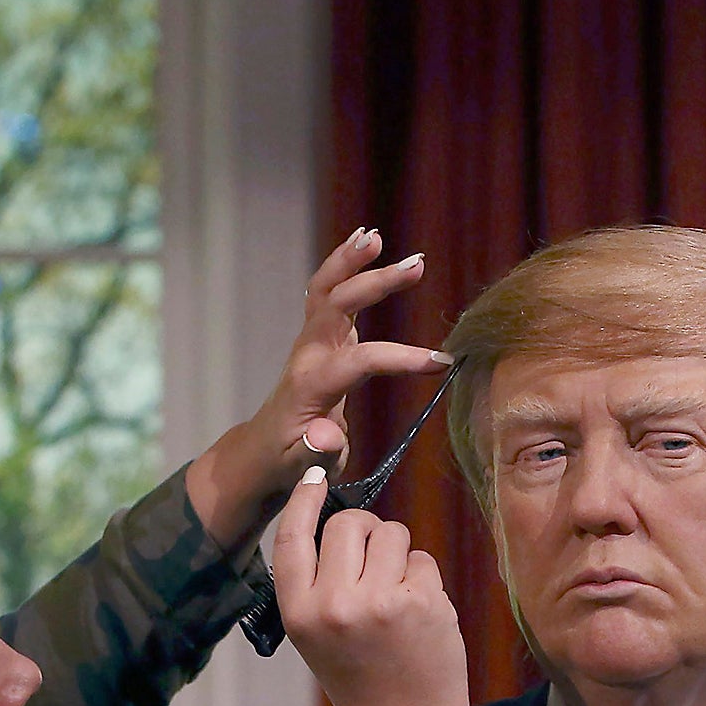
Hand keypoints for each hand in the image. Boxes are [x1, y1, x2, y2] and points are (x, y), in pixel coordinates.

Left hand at [187, 227, 450, 549]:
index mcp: (310, 386)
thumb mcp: (303, 468)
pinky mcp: (318, 337)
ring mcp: (310, 342)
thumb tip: (326, 434)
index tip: (441, 363)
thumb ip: (317, 452)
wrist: (264, 450)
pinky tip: (367, 242)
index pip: (358, 361)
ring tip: (378, 236)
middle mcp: (308, 355)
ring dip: (351, 261)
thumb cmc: (290, 463)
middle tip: (418, 265)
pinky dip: (345, 265)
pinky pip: (326, 292)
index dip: (399, 358)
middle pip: (336, 305)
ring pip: (325, 289)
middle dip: (375, 283)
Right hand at [272, 474, 477, 705]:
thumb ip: (319, 582)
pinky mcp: (423, 602)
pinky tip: (420, 614)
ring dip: (399, 554)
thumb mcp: (316, 636)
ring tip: (398, 595)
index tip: (314, 475)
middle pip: (349, 523)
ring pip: (392, 533)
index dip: (304, 501)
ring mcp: (381, 602)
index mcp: (299, 612)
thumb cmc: (363, 678)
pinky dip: (424, 579)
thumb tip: (338, 519)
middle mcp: (335, 604)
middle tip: (376, 560)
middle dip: (367, 531)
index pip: (293, 537)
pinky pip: (423, 559)